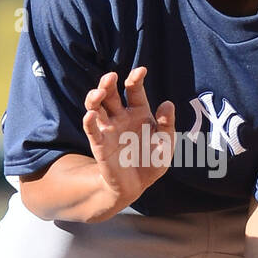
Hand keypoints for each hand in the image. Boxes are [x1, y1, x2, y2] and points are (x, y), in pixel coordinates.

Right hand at [81, 67, 176, 212]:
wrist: (136, 187)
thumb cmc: (151, 163)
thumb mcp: (165, 146)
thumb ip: (168, 126)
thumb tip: (167, 104)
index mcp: (138, 112)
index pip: (134, 90)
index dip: (135, 78)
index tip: (140, 70)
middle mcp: (121, 117)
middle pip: (110, 94)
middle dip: (108, 83)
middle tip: (111, 76)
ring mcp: (108, 130)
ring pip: (96, 107)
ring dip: (95, 98)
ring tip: (98, 93)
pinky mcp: (100, 145)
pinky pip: (92, 130)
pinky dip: (89, 122)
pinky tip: (90, 115)